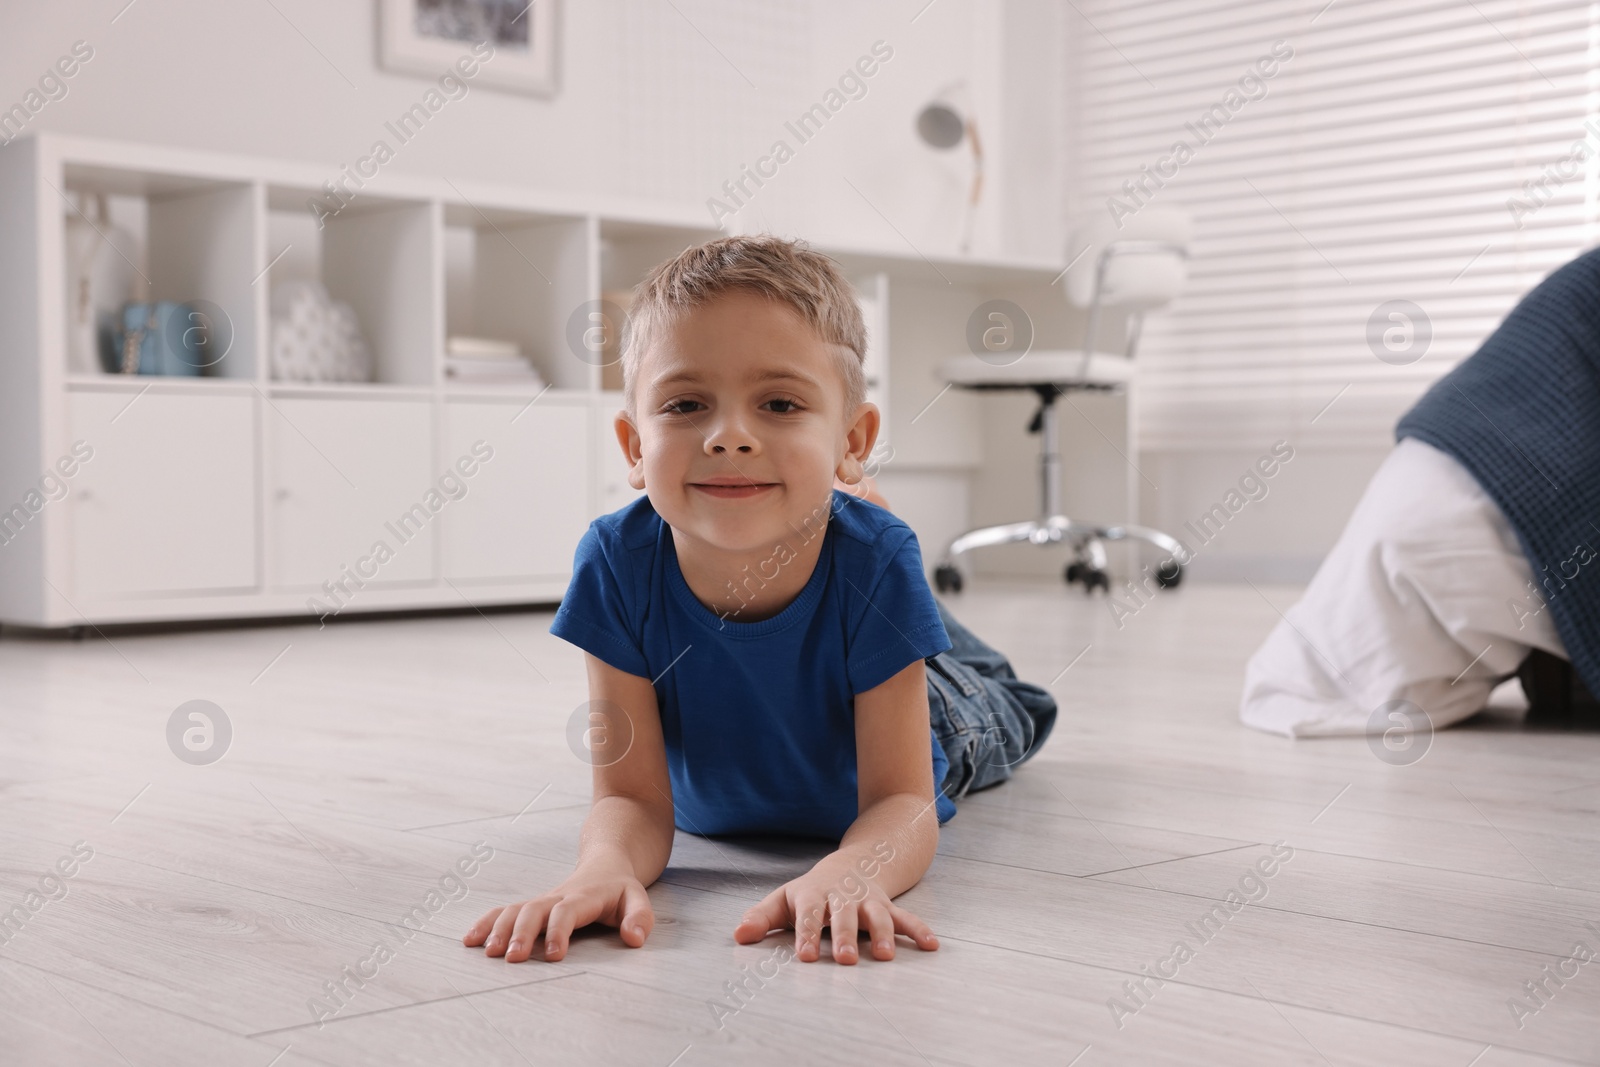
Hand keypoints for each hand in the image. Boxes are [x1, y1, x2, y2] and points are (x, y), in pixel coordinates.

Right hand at [463, 859, 651, 961]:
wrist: (604, 864)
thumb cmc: (621, 889)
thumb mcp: (639, 899)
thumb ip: (640, 918)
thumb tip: (634, 939)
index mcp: (584, 897)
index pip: (567, 912)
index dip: (558, 931)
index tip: (553, 955)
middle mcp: (558, 897)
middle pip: (534, 910)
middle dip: (521, 933)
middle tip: (511, 958)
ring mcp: (542, 901)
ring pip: (515, 910)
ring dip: (499, 929)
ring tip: (488, 953)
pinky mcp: (532, 907)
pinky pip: (505, 911)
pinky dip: (486, 923)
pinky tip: (470, 940)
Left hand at [732, 858, 937, 963]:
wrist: (851, 864)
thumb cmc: (811, 891)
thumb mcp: (784, 899)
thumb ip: (762, 917)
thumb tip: (738, 935)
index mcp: (814, 896)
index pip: (809, 916)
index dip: (807, 935)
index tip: (806, 957)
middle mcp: (843, 898)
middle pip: (844, 916)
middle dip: (845, 937)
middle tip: (845, 960)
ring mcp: (868, 901)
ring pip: (877, 915)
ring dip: (881, 934)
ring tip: (885, 956)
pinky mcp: (888, 907)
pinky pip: (905, 918)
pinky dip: (918, 930)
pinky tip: (931, 945)